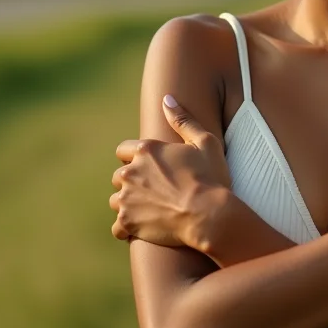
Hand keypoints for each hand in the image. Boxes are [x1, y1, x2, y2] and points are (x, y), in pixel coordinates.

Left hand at [110, 95, 231, 247]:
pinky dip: (127, 229)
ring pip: (116, 201)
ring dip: (129, 204)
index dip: (135, 158)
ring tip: (150, 210)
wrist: (209, 215)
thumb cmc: (211, 177)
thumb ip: (183, 119)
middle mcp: (130, 172)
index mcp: (146, 150)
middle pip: (118, 176)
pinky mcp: (128, 223)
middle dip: (132, 182)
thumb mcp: (204, 141)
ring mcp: (127, 199)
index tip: (150, 167)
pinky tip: (142, 229)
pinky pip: (118, 228)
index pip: (123, 150)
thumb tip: (167, 98)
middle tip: (154, 191)